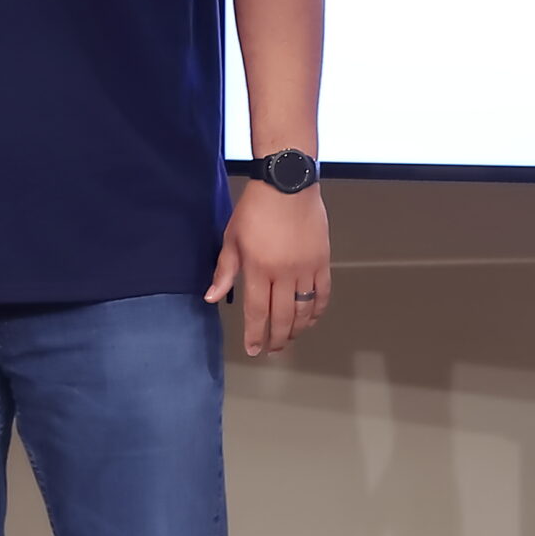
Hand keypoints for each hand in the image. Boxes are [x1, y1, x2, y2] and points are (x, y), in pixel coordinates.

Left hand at [205, 183, 331, 356]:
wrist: (287, 185)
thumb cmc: (254, 209)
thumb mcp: (232, 238)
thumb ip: (225, 271)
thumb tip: (212, 298)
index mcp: (258, 268)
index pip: (257, 312)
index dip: (255, 334)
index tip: (253, 349)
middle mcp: (284, 274)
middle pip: (282, 317)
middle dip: (276, 338)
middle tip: (272, 350)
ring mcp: (306, 269)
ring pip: (304, 310)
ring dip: (296, 329)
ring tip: (288, 338)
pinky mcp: (322, 261)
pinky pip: (322, 293)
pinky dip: (317, 310)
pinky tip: (310, 319)